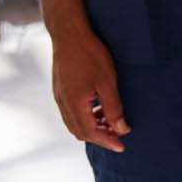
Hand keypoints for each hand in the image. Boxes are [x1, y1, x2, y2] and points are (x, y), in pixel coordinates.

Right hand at [49, 22, 127, 151]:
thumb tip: (121, 129)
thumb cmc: (90, 55)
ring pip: (74, 123)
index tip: (122, 146)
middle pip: (80, 131)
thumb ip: (113, 108)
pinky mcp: (60, 90)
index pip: (90, 132)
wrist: (70, 34)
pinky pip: (71, 113)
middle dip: (100, 137)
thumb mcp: (107, 82)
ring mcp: (59, 97)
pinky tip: (99, 109)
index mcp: (74, 104)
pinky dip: (85, 117)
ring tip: (112, 123)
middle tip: (119, 136)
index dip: (107, 141)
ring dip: (92, 127)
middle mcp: (63, 104)